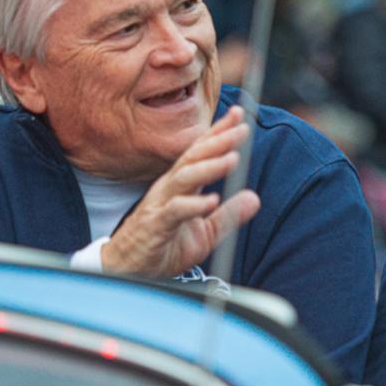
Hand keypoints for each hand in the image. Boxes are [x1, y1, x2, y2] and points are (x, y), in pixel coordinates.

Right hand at [101, 106, 260, 278]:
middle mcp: (168, 188)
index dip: (219, 133)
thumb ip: (228, 215)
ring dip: (210, 167)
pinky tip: (212, 201)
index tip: (240, 115)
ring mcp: (160, 205)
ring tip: (233, 159)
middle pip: (194, 158)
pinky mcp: (156, 226)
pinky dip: (193, 205)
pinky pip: (175, 211)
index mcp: (180, 186)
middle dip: (218, 141)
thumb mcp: (205, 232)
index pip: (200, 153)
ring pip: (185, 178)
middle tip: (242, 128)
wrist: (130, 270)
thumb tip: (255, 198)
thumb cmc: (163, 246)